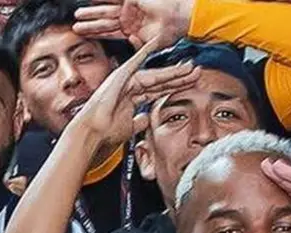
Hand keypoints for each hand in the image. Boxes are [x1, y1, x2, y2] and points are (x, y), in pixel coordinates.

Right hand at [70, 37, 197, 147]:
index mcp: (133, 99)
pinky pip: (135, 60)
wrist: (93, 132)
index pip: (160, 90)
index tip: (192, 84)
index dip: (176, 87)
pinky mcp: (120, 75)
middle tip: (197, 72)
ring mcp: (126, 80)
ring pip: (155, 74)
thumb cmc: (106, 132)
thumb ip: (139, 122)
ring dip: (173, 71)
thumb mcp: (129, 127)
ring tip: (190, 67)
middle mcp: (130, 87)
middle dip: (180, 77)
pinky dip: (145, 50)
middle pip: (161, 81)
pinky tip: (157, 42)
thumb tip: (146, 119)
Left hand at [74, 0, 194, 48]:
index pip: (109, 32)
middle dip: (90, 23)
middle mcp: (128, 19)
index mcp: (131, 30)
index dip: (96, 33)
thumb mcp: (149, 46)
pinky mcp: (132, 0)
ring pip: (106, 10)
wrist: (179, 20)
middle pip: (104, 21)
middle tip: (75, 26)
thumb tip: (128, 47)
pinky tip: (92, 0)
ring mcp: (129, 8)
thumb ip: (137, 48)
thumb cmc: (168, 34)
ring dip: (92, 12)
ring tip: (78, 14)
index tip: (82, 35)